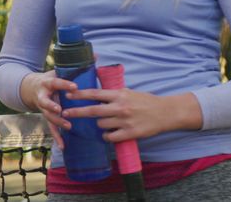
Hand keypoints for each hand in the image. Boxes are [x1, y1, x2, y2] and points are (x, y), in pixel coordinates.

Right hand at [21, 71, 77, 149]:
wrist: (30, 88)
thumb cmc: (50, 79)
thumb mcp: (58, 70)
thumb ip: (76, 66)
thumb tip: (95, 55)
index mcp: (47, 83)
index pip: (55, 82)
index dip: (64, 84)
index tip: (74, 86)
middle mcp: (43, 96)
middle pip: (46, 102)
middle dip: (52, 106)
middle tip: (61, 109)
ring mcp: (44, 108)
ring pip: (48, 116)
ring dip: (57, 121)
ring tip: (68, 126)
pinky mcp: (46, 117)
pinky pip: (51, 129)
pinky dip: (57, 137)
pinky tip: (63, 146)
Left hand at [59, 87, 202, 142]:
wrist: (165, 113)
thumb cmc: (146, 101)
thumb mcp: (128, 92)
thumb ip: (113, 94)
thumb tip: (96, 93)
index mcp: (119, 95)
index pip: (94, 93)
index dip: (79, 94)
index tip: (68, 95)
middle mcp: (120, 107)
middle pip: (92, 111)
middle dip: (77, 112)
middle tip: (66, 113)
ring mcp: (124, 121)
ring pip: (101, 125)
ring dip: (99, 125)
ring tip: (105, 123)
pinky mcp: (130, 134)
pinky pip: (110, 137)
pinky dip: (107, 136)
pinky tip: (110, 134)